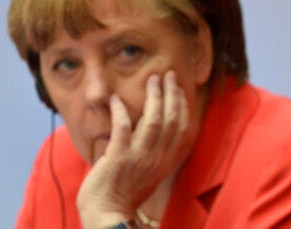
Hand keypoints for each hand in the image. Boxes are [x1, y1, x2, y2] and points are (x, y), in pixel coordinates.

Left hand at [77, 71, 197, 227]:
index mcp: (165, 161)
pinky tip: (116, 100)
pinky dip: (121, 112)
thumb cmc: (124, 194)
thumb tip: (150, 128)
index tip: (179, 89)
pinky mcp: (119, 158)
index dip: (182, 106)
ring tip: (152, 79)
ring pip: (153, 121)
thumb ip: (153, 151)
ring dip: (154, 97)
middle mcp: (157, 157)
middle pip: (171, 120)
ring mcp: (139, 157)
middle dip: (172, 94)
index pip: (181, 128)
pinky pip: (123, 129)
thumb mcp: (148, 172)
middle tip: (168, 75)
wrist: (108, 214)